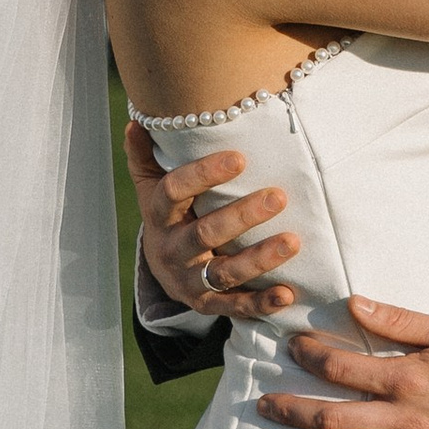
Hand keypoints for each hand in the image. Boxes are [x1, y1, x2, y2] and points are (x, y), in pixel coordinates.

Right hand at [123, 120, 302, 316]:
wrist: (161, 270)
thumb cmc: (168, 214)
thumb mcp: (151, 186)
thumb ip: (145, 155)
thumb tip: (135, 121)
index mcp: (159, 215)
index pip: (174, 192)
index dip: (203, 175)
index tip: (239, 158)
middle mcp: (172, 250)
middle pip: (205, 233)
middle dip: (243, 216)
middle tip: (279, 197)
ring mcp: (189, 281)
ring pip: (224, 272)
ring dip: (260, 259)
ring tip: (292, 242)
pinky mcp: (207, 305)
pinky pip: (234, 306)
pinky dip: (260, 303)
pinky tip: (286, 293)